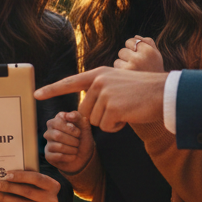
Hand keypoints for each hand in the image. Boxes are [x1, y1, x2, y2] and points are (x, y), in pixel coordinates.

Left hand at [0, 169, 59, 201]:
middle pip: (27, 192)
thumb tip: (5, 173)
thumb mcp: (36, 180)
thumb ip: (26, 176)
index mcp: (53, 186)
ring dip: (4, 198)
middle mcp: (51, 200)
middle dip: (9, 187)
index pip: (37, 178)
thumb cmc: (36, 187)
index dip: (21, 176)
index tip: (7, 174)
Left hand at [35, 68, 166, 132]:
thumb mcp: (117, 84)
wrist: (165, 93)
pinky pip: (106, 126)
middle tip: (120, 108)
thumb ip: (99, 92)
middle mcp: (98, 81)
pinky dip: (117, 127)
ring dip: (110, 122)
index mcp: (98, 74)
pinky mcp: (113, 106)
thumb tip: (82, 112)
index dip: (52, 90)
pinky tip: (129, 116)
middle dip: (100, 116)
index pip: (70, 82)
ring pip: (95, 121)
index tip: (36, 94)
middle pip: (85, 112)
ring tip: (126, 109)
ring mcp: (105, 93)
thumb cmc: (142, 92)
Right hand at [44, 110, 92, 172]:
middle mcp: (50, 132)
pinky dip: (69, 157)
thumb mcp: (84, 127)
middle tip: (78, 143)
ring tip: (76, 150)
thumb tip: (69, 115)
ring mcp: (48, 144)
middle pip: (57, 135)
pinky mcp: (48, 156)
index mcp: (56, 121)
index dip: (70, 128)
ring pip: (58, 147)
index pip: (58, 122)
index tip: (79, 133)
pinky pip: (58, 156)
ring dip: (72, 149)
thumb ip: (78, 117)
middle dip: (73, 140)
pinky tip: (72, 156)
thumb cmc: (83, 139)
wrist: (84, 156)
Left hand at [114, 36, 163, 73]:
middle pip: (122, 50)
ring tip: (134, 73)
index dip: (133, 48)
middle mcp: (140, 58)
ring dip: (123, 65)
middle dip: (127, 57)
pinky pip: (116, 67)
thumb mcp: (156, 56)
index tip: (139, 56)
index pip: (131, 40)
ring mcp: (131, 66)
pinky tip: (129, 78)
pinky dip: (120, 72)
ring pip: (118, 59)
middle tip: (137, 66)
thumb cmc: (155, 71)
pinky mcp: (124, 75)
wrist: (158, 92)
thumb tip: (135, 36)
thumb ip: (148, 43)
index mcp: (149, 51)